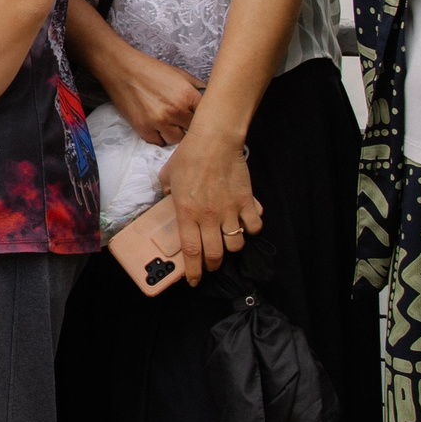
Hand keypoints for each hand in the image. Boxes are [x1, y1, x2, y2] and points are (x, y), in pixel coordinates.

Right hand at [100, 45, 204, 146]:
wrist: (122, 70)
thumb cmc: (151, 70)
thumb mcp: (180, 74)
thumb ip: (198, 88)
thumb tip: (211, 98)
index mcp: (188, 96)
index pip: (207, 117)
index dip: (205, 117)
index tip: (201, 116)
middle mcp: (175, 111)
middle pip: (194, 131)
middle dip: (190, 126)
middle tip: (184, 119)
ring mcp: (159, 123)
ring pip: (177, 140)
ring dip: (176, 134)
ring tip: (170, 123)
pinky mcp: (143, 129)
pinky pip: (159, 143)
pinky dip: (160, 137)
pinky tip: (157, 126)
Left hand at [161, 130, 262, 281]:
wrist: (215, 140)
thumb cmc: (189, 155)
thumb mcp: (168, 175)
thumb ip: (167, 192)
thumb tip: (166, 197)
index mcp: (187, 213)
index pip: (191, 252)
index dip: (194, 271)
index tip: (194, 281)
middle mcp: (209, 217)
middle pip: (215, 255)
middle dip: (212, 265)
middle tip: (211, 263)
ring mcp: (230, 211)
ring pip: (236, 245)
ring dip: (232, 248)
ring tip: (227, 242)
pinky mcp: (246, 202)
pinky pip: (254, 226)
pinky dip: (251, 229)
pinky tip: (245, 224)